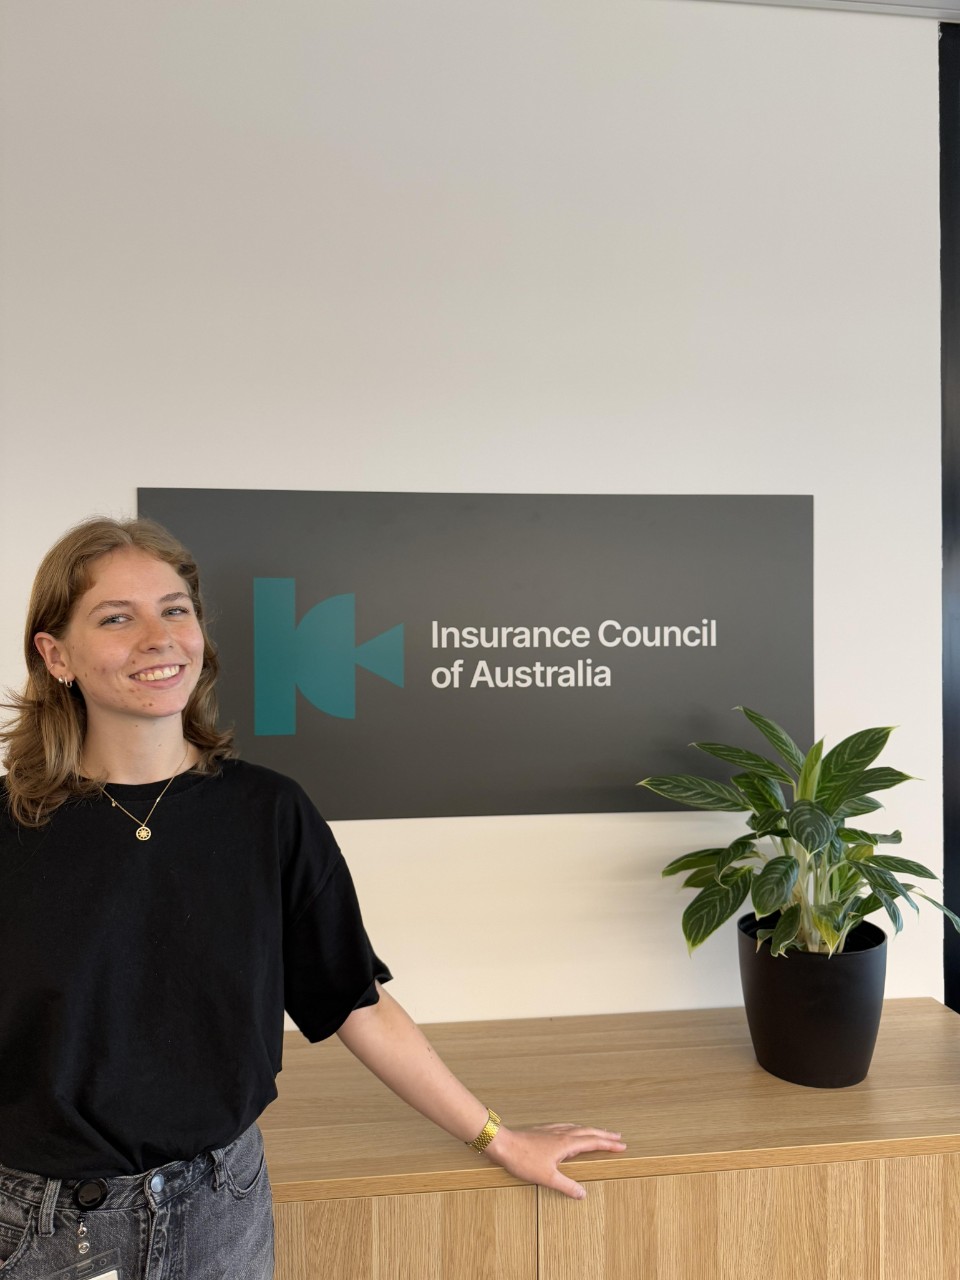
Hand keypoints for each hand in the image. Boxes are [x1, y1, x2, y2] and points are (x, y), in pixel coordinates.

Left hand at [483, 1123, 625, 1199]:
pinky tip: (573, 1130)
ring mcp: (553, 1130)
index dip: (608, 1144)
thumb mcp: (547, 1178)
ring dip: (592, 1130)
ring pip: (578, 1128)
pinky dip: (577, 1128)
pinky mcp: (544, 1130)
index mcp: (566, 1144)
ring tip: (599, 1133)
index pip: (593, 1142)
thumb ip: (567, 1186)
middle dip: (604, 1134)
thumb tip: (583, 1194)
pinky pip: (567, 1127)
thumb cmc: (524, 1161)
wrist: (504, 1144)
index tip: (622, 1145)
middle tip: (618, 1136)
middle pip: (589, 1132)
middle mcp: (562, 1134)